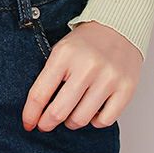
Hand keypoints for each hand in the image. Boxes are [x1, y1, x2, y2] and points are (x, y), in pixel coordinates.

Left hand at [21, 21, 142, 131]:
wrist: (119, 27)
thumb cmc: (86, 42)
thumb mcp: (61, 50)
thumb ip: (49, 76)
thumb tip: (36, 109)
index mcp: (64, 54)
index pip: (40, 93)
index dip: (30, 113)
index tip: (28, 123)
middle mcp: (87, 66)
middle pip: (59, 111)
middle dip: (47, 123)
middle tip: (45, 125)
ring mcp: (108, 78)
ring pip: (81, 119)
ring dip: (71, 122)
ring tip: (70, 115)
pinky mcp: (126, 88)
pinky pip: (104, 120)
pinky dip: (95, 122)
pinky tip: (91, 112)